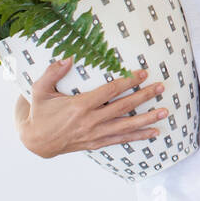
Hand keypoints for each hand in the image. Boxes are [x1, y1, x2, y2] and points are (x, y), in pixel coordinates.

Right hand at [16, 58, 167, 159]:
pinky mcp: (96, 143)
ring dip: (147, 118)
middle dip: (144, 96)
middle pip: (124, 107)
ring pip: (126, 126)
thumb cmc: (39, 113)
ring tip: (164, 111)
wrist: (35, 141)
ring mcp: (95, 134)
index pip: (110, 91)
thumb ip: (52, 73)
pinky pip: (121, 140)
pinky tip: (153, 132)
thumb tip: (69, 57)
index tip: (143, 73)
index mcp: (79, 105)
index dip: (128, 82)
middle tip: (161, 87)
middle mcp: (90, 120)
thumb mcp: (39, 90)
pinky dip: (138, 137)